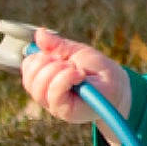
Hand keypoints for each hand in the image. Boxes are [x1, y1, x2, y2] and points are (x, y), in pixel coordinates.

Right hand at [19, 28, 130, 142]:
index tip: (58, 54)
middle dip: (47, 64)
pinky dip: (65, 79)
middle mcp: (46, 93)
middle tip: (68, 62)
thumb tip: (39, 33)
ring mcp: (54, 105)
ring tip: (76, 69)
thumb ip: (58, 45)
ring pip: (39, 88)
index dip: (38, 57)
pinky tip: (79, 75)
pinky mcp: (65, 112)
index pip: (28, 67)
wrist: (118, 85)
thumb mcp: (77, 52)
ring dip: (57, 72)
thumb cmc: (97, 69)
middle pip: (30, 79)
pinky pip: (54, 96)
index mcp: (46, 77)